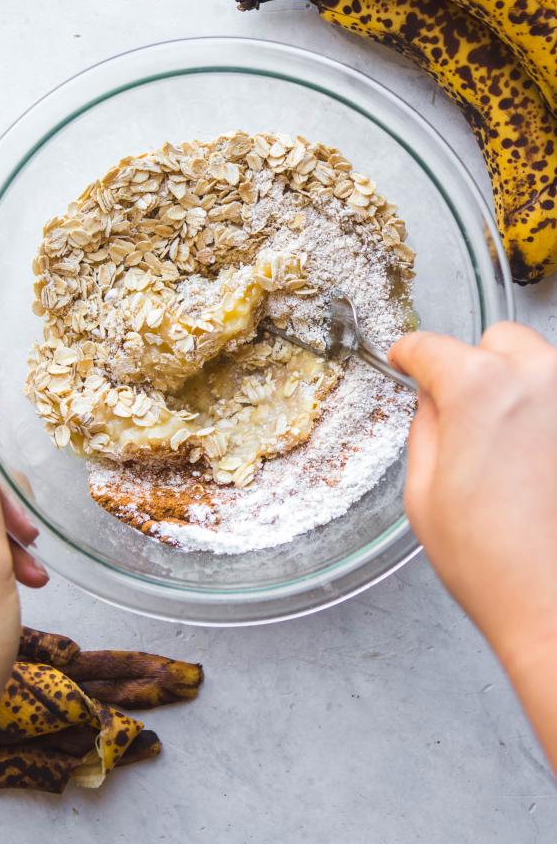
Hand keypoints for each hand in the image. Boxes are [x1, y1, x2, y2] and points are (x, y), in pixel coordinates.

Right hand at [390, 322, 556, 768]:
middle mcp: (538, 379)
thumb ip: (425, 428)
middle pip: (498, 342)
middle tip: (463, 412)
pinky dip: (546, 420)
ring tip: (508, 449)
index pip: (431, 348)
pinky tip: (537, 463)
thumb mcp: (423, 492)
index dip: (410, 354)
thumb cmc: (493, 562)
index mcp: (479, 388)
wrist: (555, 607)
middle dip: (476, 366)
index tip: (407, 360)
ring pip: (541, 366)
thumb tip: (433, 402)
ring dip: (519, 390)